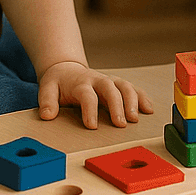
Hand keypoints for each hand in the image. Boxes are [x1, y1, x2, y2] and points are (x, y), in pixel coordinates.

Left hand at [37, 61, 153, 128]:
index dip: (89, 110)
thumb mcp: (47, 89)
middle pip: (110, 89)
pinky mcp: (117, 84)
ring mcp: (109, 80)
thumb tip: (47, 115)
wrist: (66, 68)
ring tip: (135, 119)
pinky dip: (142, 97)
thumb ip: (47, 101)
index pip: (86, 95)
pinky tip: (148, 109)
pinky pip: (133, 88)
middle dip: (117, 105)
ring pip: (124, 86)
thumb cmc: (58, 83)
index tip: (92, 126)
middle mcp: (97, 80)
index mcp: (80, 82)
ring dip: (132, 101)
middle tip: (121, 124)